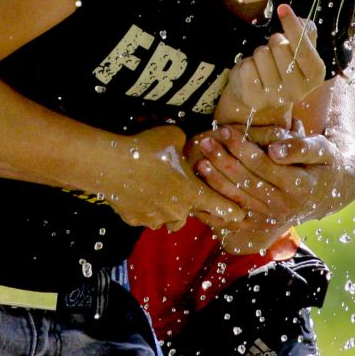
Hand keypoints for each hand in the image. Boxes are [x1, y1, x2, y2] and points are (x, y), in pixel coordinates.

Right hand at [99, 125, 245, 232]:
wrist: (112, 165)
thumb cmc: (147, 150)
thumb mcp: (173, 136)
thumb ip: (185, 142)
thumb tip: (185, 141)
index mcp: (192, 193)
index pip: (221, 207)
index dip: (233, 211)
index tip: (242, 216)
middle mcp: (177, 210)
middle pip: (190, 215)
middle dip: (188, 206)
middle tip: (180, 193)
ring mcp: (154, 218)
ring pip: (166, 220)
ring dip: (166, 211)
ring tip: (158, 196)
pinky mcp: (134, 219)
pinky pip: (143, 217)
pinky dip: (142, 208)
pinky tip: (135, 193)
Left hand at [186, 121, 344, 253]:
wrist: (331, 192)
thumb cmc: (324, 163)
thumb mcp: (323, 150)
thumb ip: (301, 147)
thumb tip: (275, 150)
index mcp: (300, 186)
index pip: (263, 165)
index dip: (241, 147)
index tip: (224, 130)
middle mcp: (285, 206)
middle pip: (247, 181)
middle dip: (223, 161)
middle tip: (205, 142)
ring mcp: (273, 217)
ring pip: (239, 199)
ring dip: (216, 182)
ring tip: (199, 162)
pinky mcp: (263, 225)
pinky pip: (236, 220)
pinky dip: (217, 210)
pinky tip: (201, 197)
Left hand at [218, 4, 325, 120]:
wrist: (259, 91)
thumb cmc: (281, 64)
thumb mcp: (298, 49)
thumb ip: (306, 33)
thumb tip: (302, 20)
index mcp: (315, 76)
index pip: (304, 48)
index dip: (293, 27)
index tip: (283, 8)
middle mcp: (298, 91)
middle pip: (280, 47)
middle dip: (273, 41)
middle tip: (273, 50)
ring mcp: (276, 98)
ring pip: (262, 55)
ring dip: (259, 53)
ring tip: (263, 63)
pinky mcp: (254, 99)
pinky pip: (246, 67)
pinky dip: (246, 64)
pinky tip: (253, 73)